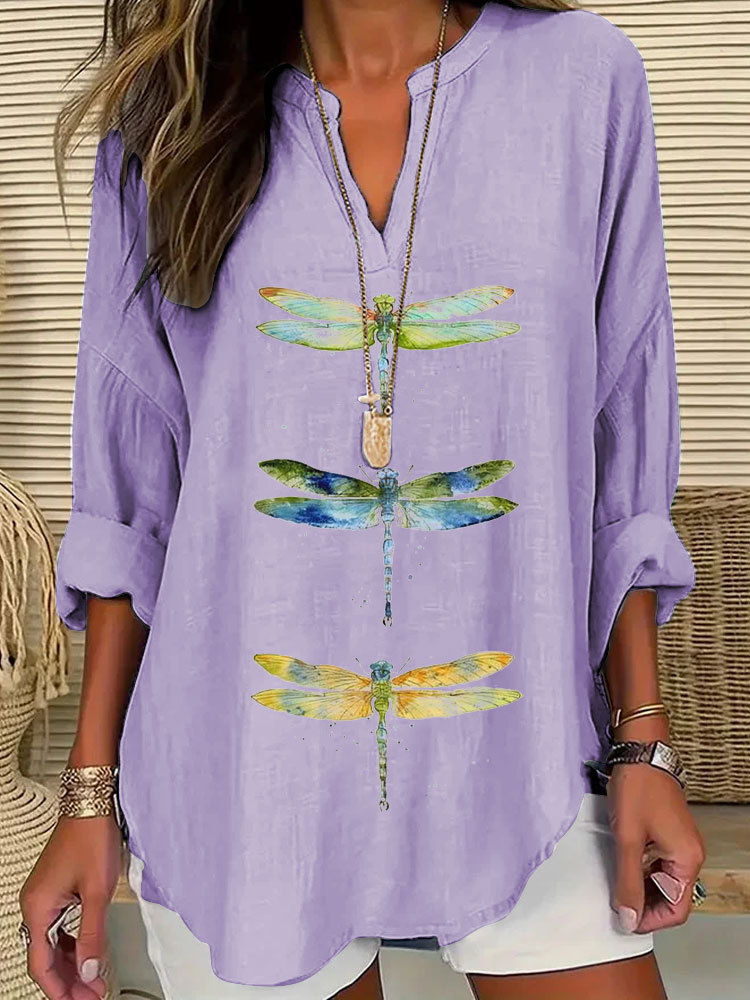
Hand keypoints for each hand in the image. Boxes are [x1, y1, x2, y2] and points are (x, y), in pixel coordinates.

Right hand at [19, 814, 122, 998]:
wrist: (92, 804)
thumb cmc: (91, 838)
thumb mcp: (97, 891)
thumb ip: (93, 935)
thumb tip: (92, 970)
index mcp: (37, 909)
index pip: (41, 965)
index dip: (61, 989)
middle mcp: (34, 905)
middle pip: (45, 958)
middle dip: (69, 980)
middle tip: (93, 995)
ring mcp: (43, 897)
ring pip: (52, 944)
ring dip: (72, 964)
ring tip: (94, 979)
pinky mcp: (54, 890)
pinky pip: (58, 928)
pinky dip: (73, 944)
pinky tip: (88, 952)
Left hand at [607, 761, 705, 933]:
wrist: (639, 753)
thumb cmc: (637, 790)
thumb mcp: (628, 840)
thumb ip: (627, 881)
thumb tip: (628, 918)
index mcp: (687, 859)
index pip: (676, 909)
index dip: (650, 919)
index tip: (623, 919)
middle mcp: (689, 855)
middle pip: (672, 898)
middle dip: (645, 905)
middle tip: (616, 904)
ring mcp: (680, 844)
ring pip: (664, 882)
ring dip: (642, 888)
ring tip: (616, 886)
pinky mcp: (668, 834)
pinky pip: (659, 865)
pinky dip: (642, 871)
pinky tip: (622, 867)